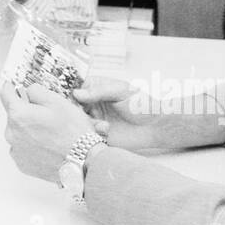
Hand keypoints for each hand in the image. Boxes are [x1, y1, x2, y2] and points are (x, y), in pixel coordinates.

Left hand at [0, 82, 96, 183]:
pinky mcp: (22, 164)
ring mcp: (16, 150)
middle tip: (47, 116)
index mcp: (18, 114)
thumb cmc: (72, 133)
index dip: (12, 87)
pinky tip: (48, 146)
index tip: (16, 86)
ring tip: (50, 134)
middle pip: (14, 114)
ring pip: (18, 132)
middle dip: (26, 112)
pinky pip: (23, 148)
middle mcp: (12, 133)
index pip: (5, 93)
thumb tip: (28, 90)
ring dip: (29, 129)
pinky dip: (32, 145)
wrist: (84, 161)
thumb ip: (36, 90)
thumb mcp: (57, 101)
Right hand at [73, 78, 224, 150]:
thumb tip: (76, 93)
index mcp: (95, 88)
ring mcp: (93, 119)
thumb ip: (98, 91)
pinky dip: (93, 134)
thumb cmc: (142, 103)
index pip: (73, 88)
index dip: (68, 94)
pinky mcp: (97, 134)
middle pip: (71, 107)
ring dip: (86, 124)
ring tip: (103, 125)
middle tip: (85, 114)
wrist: (156, 126)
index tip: (69, 99)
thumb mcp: (121, 91)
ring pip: (77, 123)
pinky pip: (86, 136)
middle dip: (75, 112)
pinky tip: (107, 131)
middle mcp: (91, 103)